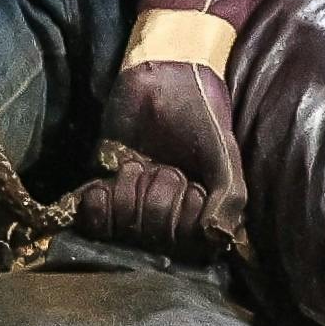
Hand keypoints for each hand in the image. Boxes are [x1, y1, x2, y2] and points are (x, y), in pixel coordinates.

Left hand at [73, 53, 246, 257]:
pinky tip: (105, 185)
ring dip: (129, 192)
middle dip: (157, 197)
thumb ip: (229, 196)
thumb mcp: (224, 154)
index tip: (191, 185)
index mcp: (199, 215)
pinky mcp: (103, 195)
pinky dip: (98, 204)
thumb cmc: (199, 115)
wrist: (161, 81)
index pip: (188, 244)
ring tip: (140, 165)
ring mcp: (132, 208)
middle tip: (166, 167)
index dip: (185, 214)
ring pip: (125, 228)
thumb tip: (216, 237)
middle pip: (154, 236)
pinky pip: (95, 223)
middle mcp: (166, 218)